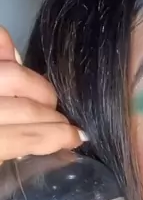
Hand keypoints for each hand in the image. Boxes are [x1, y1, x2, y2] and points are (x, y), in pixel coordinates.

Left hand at [0, 26, 83, 163]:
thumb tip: (30, 149)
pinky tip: (15, 55)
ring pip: (15, 74)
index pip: (30, 137)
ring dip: (38, 87)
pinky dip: (6, 43)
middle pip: (29, 107)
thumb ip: (7, 156)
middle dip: (54, 117)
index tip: (78, 139)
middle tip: (63, 125)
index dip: (60, 137)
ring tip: (45, 100)